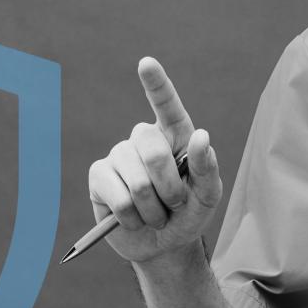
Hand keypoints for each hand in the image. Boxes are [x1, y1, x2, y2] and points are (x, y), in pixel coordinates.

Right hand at [88, 57, 221, 262]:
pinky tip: (134, 219)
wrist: (165, 244)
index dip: (157, 85)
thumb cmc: (190, 214)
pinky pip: (119, 198)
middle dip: (171, 190)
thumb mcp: (208, 196)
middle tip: (176, 205)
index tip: (147, 64)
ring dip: (154, 209)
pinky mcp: (99, 177)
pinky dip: (133, 217)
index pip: (167, 106)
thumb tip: (201, 135)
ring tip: (157, 214)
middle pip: (154, 153)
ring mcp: (119, 155)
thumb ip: (207, 169)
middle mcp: (144, 140)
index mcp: (175, 137)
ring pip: (138, 183)